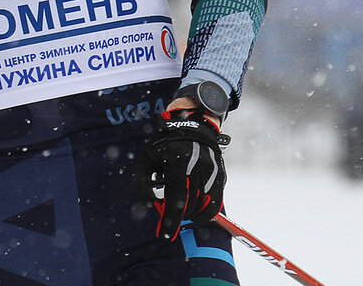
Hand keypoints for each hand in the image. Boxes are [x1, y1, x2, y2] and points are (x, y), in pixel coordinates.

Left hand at [141, 109, 229, 240]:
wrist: (192, 127)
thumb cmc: (164, 144)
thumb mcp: (146, 159)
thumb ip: (141, 182)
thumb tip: (147, 204)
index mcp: (178, 161)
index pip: (176, 197)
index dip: (171, 219)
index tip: (164, 235)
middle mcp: (198, 168)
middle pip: (189, 205)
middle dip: (176, 216)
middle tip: (166, 215)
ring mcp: (212, 173)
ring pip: (202, 207)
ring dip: (189, 214)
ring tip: (178, 206)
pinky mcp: (221, 178)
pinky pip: (215, 204)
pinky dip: (204, 213)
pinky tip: (193, 210)